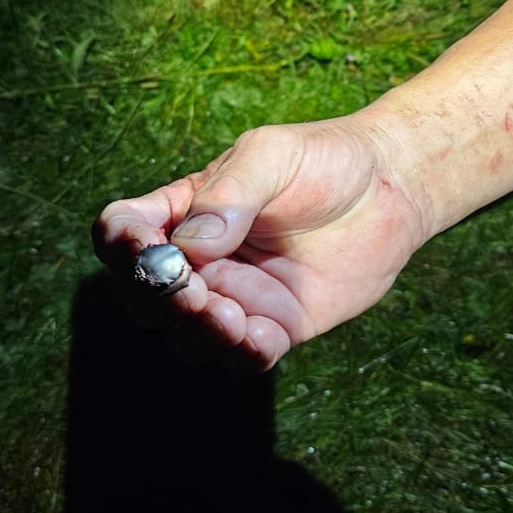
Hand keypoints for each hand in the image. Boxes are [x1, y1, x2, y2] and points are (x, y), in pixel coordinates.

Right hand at [92, 115, 425, 371]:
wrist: (391, 188)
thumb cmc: (323, 160)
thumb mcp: (271, 156)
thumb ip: (229, 196)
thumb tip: (190, 245)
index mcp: (183, 212)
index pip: (123, 233)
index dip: (121, 245)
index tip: (145, 249)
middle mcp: (200, 261)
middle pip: (145, 296)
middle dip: (160, 301)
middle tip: (193, 293)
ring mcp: (237, 297)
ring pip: (188, 338)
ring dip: (198, 335)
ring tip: (232, 316)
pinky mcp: (277, 326)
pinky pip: (246, 356)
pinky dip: (245, 354)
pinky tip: (263, 335)